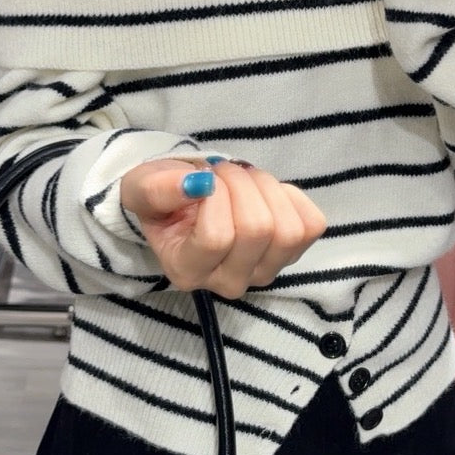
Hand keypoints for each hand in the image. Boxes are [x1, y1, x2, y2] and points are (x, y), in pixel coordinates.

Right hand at [119, 157, 326, 297]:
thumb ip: (157, 189)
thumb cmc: (165, 197)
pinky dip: (291, 197)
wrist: (187, 199)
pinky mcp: (292, 256)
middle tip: (221, 172)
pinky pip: (311, 224)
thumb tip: (197, 184)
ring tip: (244, 180)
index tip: (201, 178)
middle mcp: (227, 282)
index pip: (216, 238)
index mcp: (187, 271)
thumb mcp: (143, 188)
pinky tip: (265, 194)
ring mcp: (263, 272)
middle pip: (257, 230)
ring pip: (287, 229)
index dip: (214, 195)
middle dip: (241, 184)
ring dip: (266, 188)